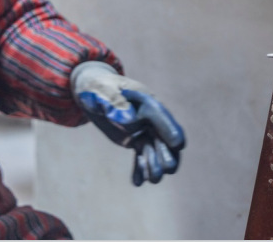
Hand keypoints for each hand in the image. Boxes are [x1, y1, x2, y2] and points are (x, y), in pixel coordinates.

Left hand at [70, 61, 185, 185]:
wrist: (93, 93)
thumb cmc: (98, 88)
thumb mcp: (100, 92)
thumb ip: (113, 103)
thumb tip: (128, 118)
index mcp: (146, 101)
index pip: (161, 115)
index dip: (170, 129)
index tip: (179, 145)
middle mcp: (150, 116)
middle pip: (163, 136)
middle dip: (167, 153)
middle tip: (168, 170)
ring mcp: (144, 129)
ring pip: (155, 148)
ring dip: (155, 165)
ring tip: (152, 180)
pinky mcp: (135, 139)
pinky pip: (142, 155)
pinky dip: (141, 168)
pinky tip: (138, 182)